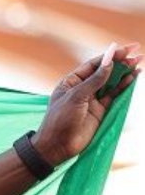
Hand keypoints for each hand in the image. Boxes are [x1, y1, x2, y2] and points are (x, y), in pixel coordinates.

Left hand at [33, 42, 139, 165]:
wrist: (57, 145)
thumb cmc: (60, 119)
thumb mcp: (76, 97)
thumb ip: (94, 80)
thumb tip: (109, 62)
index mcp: (71, 81)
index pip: (93, 65)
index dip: (110, 56)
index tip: (125, 49)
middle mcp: (82, 88)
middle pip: (104, 71)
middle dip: (120, 62)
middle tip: (137, 53)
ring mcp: (92, 99)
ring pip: (111, 82)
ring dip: (125, 72)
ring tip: (138, 62)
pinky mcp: (100, 110)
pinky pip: (114, 95)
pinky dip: (124, 86)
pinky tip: (134, 77)